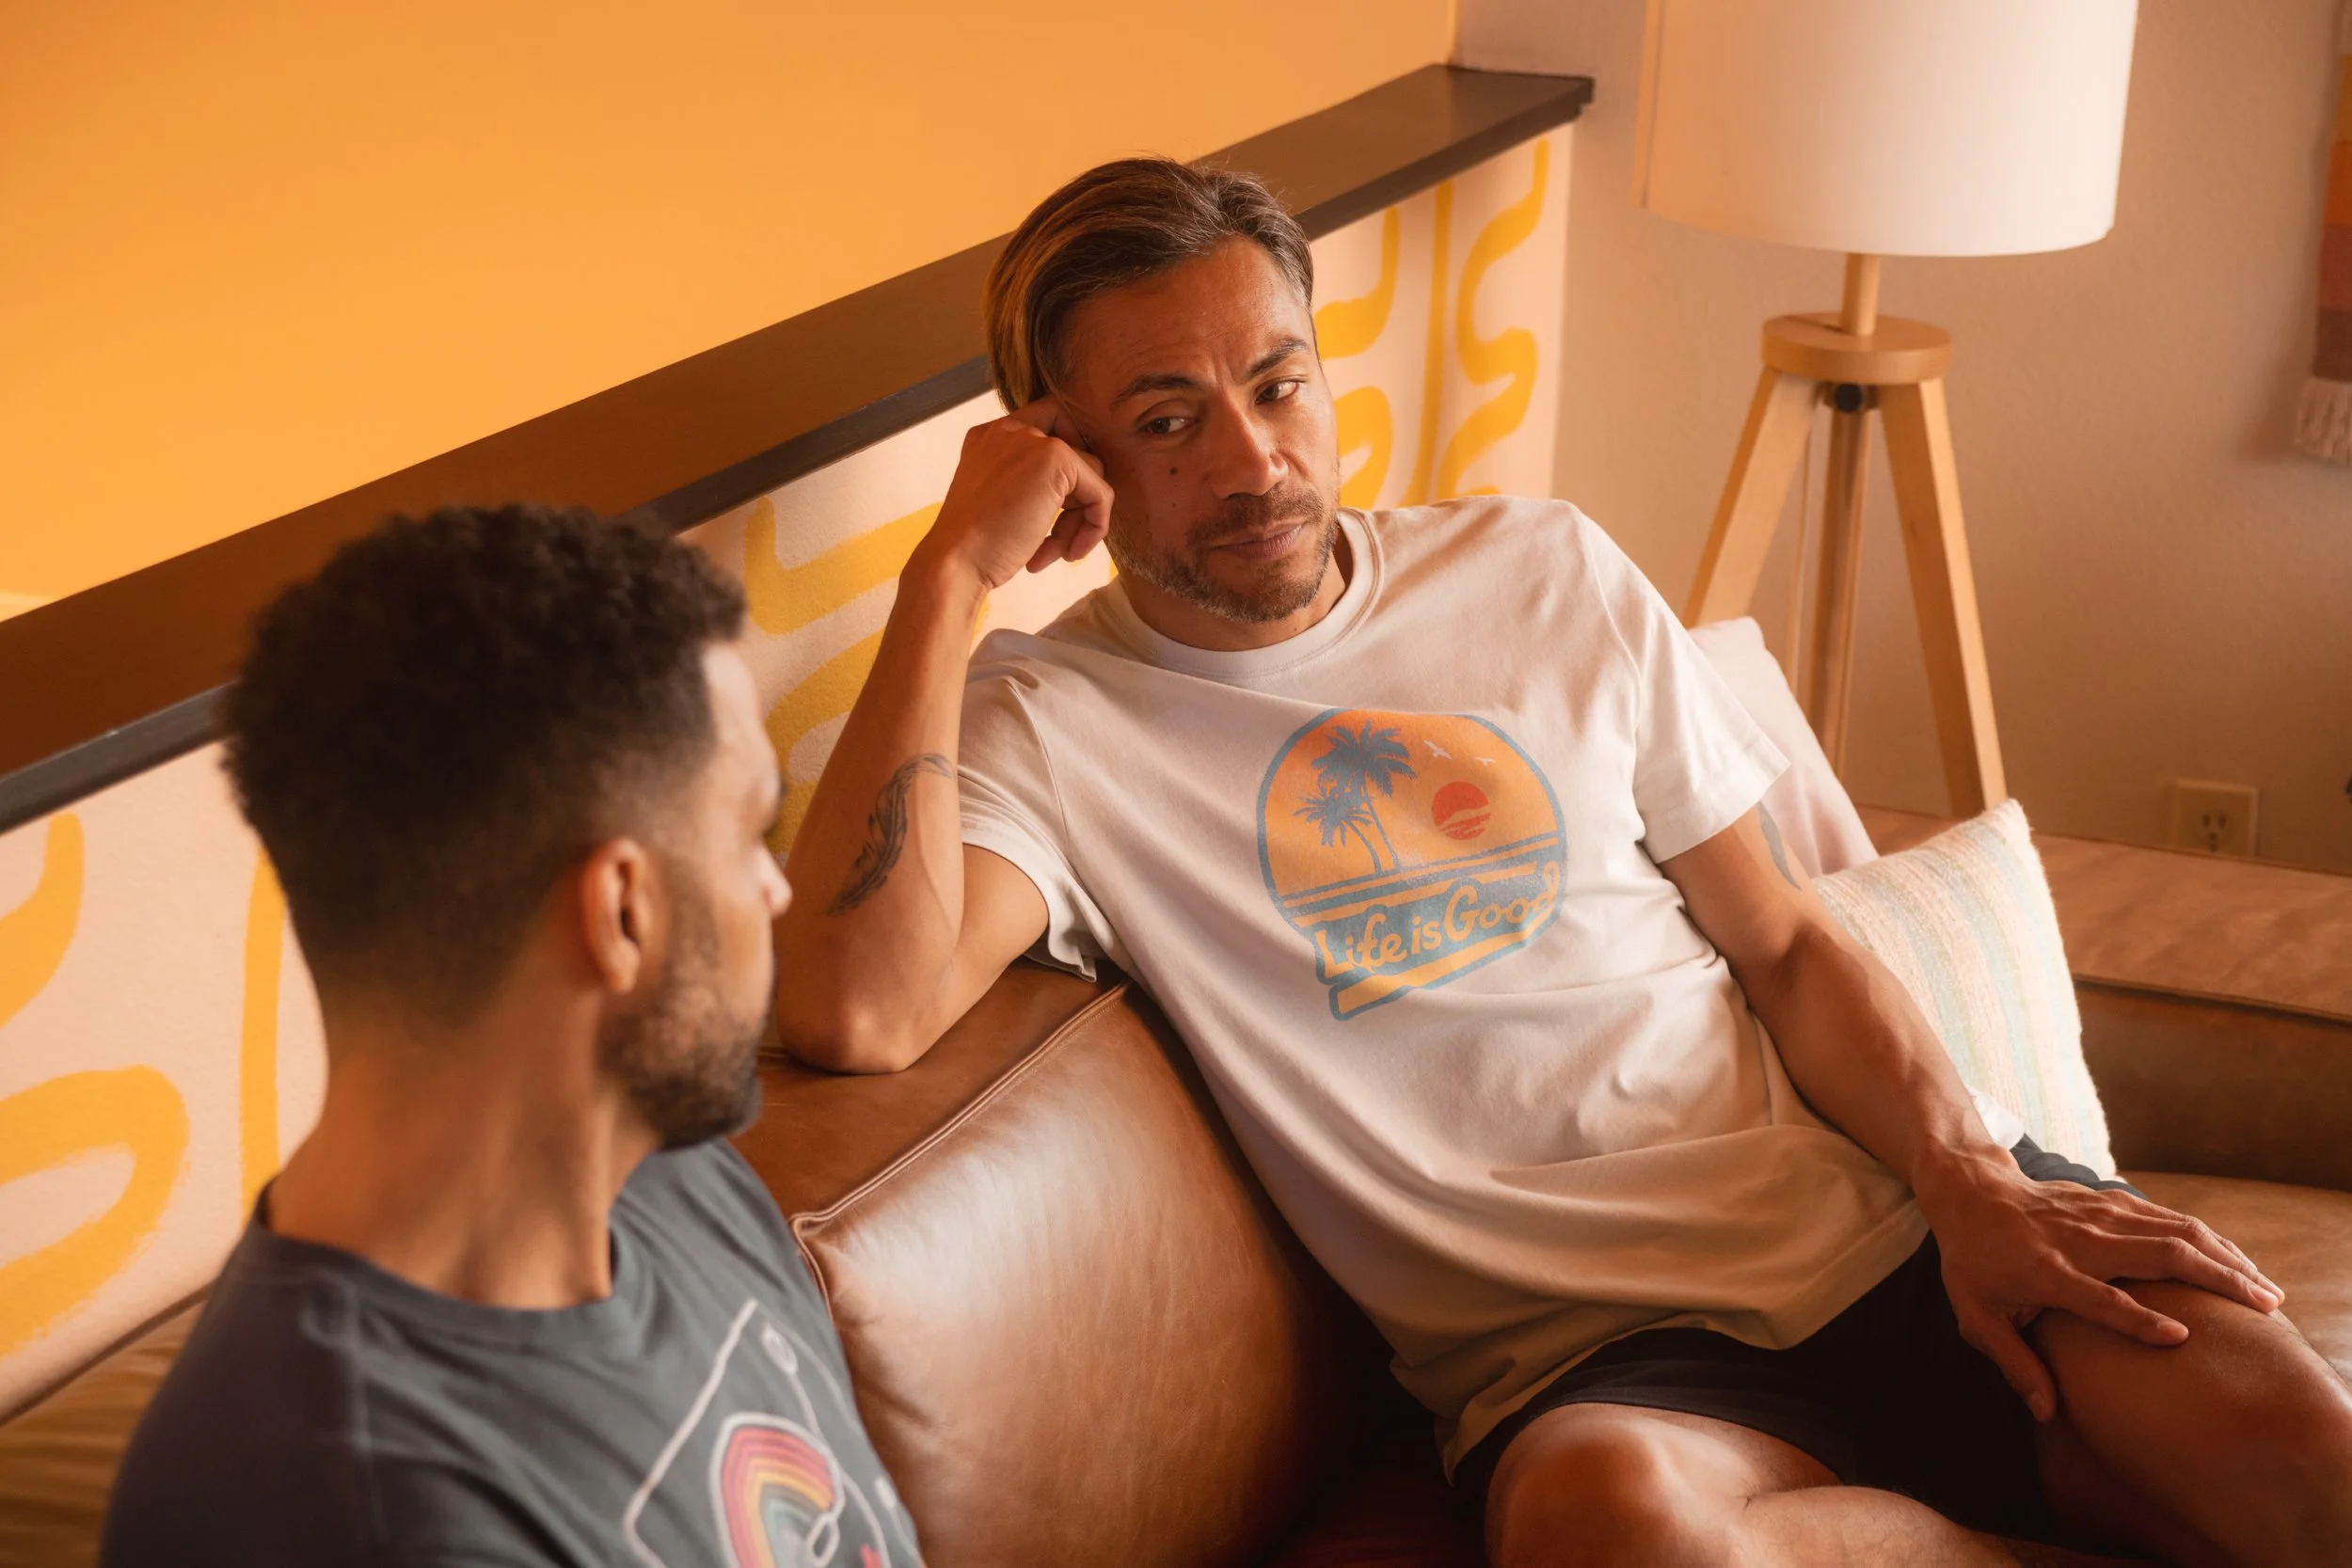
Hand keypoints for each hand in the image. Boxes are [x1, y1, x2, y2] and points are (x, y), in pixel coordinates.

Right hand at [914, 397, 1113, 592]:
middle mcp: (1011, 430)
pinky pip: (1101, 493)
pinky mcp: (1056, 459)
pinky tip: (1067, 554)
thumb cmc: (974, 545)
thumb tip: (1079, 493)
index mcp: (991, 436)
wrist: (956, 560)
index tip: (1060, 509)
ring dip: (1078, 522)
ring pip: (1090, 475)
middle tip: (1056, 539)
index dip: (1067, 468)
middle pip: (1074, 453)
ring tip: (1055, 552)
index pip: (1048, 427)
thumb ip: (1026, 483)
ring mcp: (1033, 440)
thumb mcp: (998, 501)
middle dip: (1074, 502)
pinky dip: (1094, 527)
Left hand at [1921, 1160, 2283, 1421]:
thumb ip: (2013, 1362)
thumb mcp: (1976, 1315)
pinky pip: (2169, 1217)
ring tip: (2267, 1290)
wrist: (1971, 1193)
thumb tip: (2045, 1412)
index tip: (2182, 1337)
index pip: (2099, 1297)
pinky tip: (2238, 1262)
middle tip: (2263, 1310)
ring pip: (2174, 1231)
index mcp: (2045, 1272)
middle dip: (2215, 1279)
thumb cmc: (1974, 1262)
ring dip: (2226, 1259)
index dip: (2139, 1318)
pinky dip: (2209, 1239)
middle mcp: (2079, 1240)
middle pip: (2156, 1255)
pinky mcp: (2111, 1201)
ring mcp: (2098, 1216)